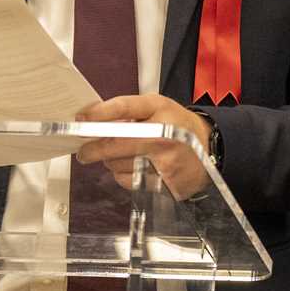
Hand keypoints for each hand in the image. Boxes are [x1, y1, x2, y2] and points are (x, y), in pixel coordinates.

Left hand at [75, 94, 213, 199]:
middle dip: (92, 149)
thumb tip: (91, 120)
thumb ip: (128, 111)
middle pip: (115, 143)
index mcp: (160, 109)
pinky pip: (129, 181)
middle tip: (83, 152)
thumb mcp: (157, 106)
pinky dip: (124, 176)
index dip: (98, 113)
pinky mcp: (165, 184)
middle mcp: (163, 135)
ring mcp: (165, 162)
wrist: (208, 149)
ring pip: (118, 165)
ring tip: (122, 156)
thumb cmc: (176, 125)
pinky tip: (135, 168)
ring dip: (111, 162)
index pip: (124, 107)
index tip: (80, 119)